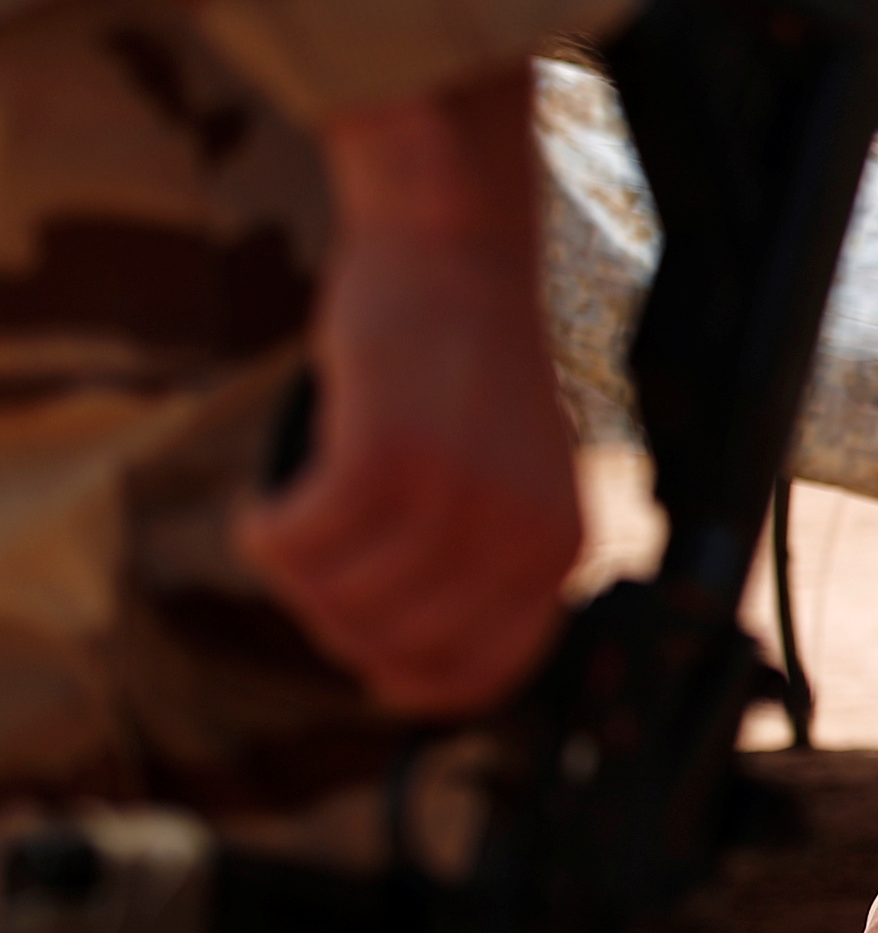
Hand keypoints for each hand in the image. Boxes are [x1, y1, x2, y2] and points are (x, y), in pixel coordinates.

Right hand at [237, 67, 581, 716]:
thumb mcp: (506, 477)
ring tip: (288, 524)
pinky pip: (295, 547)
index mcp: (559, 551)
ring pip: (337, 601)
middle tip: (311, 565)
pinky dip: (263, 535)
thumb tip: (404, 658)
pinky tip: (262, 508)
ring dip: (293, 574)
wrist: (456, 253)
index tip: (365, 655)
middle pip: (393, 645)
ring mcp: (454, 504)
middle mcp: (517, 540)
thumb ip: (478, 559)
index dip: (408, 679)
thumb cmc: (467, 366)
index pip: (482, 674)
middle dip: (333, 620)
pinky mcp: (383, 463)